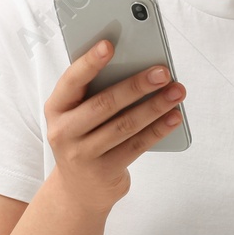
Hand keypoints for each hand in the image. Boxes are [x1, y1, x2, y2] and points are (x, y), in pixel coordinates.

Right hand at [42, 39, 185, 217]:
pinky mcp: (105, 172)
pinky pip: (136, 146)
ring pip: (125, 125)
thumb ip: (96, 92)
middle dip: (136, 85)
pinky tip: (174, 117)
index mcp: (56, 108)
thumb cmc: (84, 137)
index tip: (109, 44)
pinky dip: (158, 130)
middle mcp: (64, 131)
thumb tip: (138, 65)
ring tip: (177, 92)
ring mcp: (83, 155)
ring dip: (155, 106)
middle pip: (104, 104)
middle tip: (163, 71)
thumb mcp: (78, 115)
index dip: (90, 62)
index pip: (72, 80)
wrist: (78, 190)